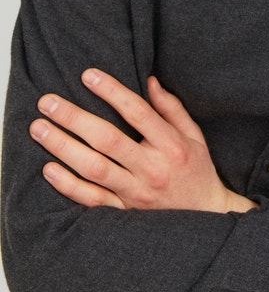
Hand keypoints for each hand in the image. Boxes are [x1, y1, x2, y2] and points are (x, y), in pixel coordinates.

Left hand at [29, 69, 256, 213]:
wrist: (206, 215)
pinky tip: (48, 168)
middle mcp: (152, 169)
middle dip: (74, 118)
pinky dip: (68, 185)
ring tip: (39, 128)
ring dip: (62, 147)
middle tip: (48, 102)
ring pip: (93, 168)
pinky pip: (91, 199)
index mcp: (171, 145)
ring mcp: (136, 193)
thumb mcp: (194, 135)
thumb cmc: (198, 171)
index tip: (88, 75)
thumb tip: (149, 82)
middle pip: (107, 139)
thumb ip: (171, 109)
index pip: (137, 112)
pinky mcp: (125, 212)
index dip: (112, 92)